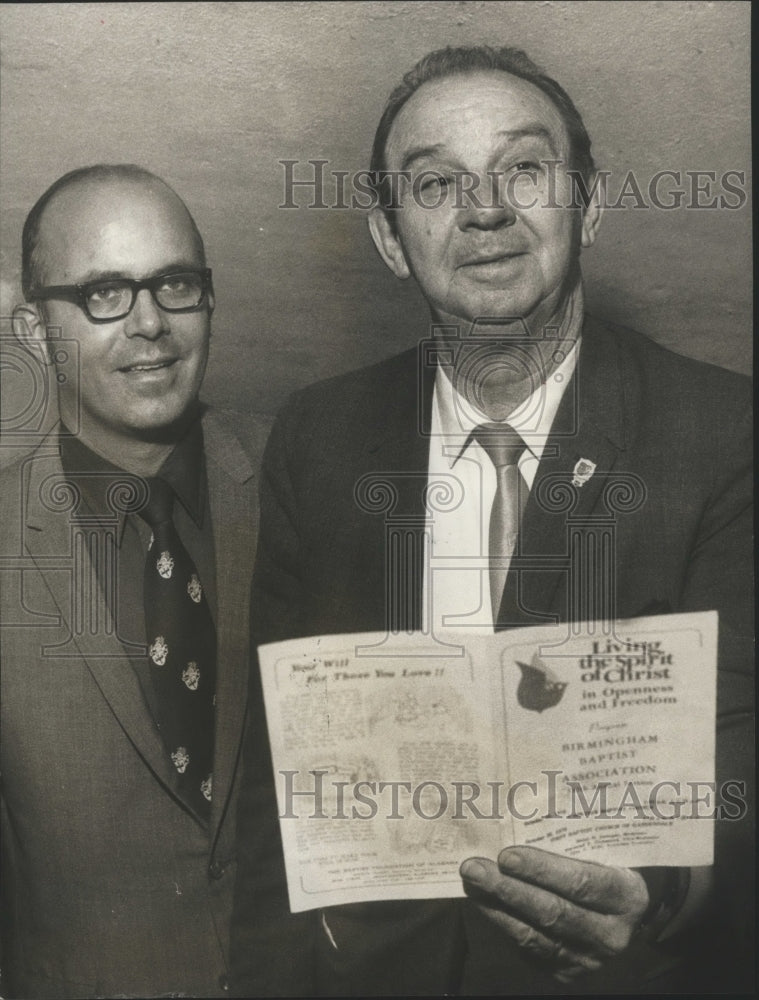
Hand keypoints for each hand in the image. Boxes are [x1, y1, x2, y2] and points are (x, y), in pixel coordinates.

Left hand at [460, 846, 648, 981]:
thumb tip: (517, 817)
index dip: (541, 869)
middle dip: (508, 889)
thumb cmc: (608, 866)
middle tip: (474, 867)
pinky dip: (501, 922)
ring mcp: (588, 958)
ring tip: (470, 881)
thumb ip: (571, 841)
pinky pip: (528, 949)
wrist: (625, 911)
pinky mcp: (566, 971)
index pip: (581, 882)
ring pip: (534, 936)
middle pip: (552, 912)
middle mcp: (611, 934)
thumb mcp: (604, 851)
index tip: (507, 855)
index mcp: (626, 896)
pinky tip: (483, 901)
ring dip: (496, 907)